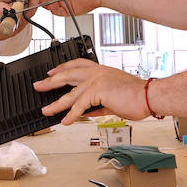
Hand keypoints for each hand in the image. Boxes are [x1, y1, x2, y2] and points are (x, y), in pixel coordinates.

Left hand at [34, 58, 148, 123]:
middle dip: (50, 81)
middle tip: (38, 85)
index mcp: (101, 70)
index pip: (77, 65)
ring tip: (46, 110)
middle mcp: (97, 72)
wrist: (148, 95)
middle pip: (67, 75)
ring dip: (56, 103)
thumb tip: (88, 112)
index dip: (62, 68)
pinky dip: (71, 115)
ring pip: (70, 93)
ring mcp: (96, 81)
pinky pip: (80, 105)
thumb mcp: (114, 98)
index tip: (52, 72)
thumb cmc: (137, 96)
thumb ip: (99, 104)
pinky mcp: (97, 91)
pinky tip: (65, 121)